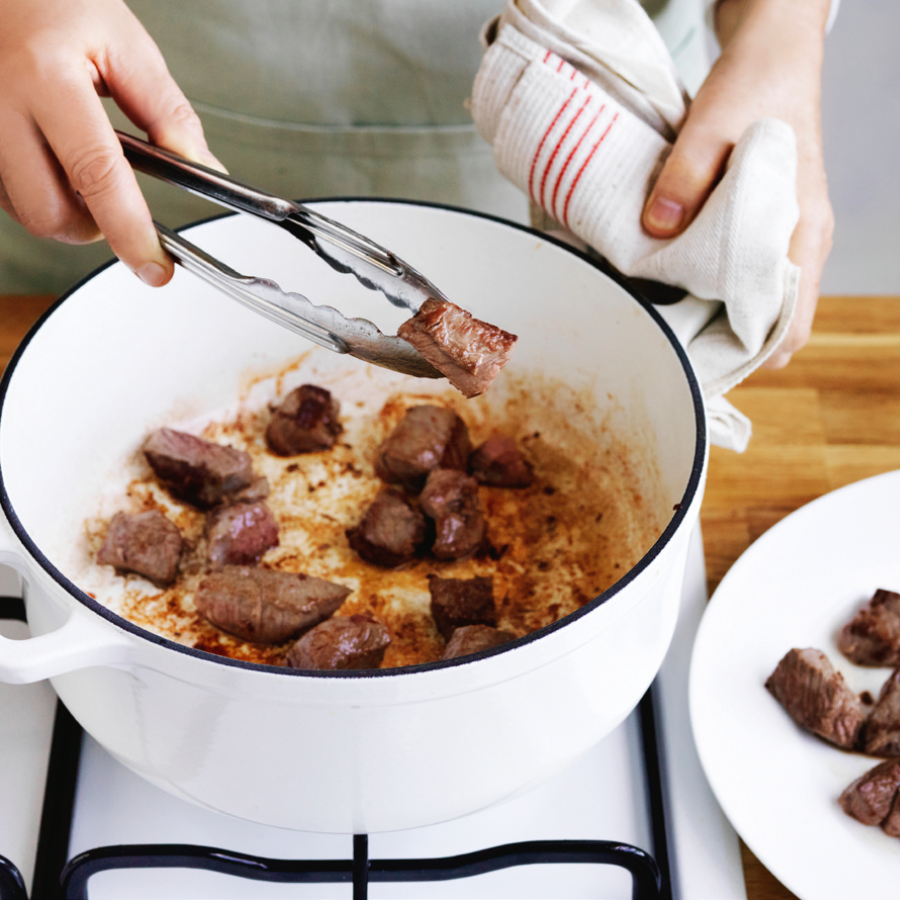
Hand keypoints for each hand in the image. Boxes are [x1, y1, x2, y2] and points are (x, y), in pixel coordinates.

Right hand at [0, 0, 220, 285]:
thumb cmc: (53, 0)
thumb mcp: (124, 43)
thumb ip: (167, 112)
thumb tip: (204, 167)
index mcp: (46, 77)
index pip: (98, 176)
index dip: (131, 232)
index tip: (156, 267)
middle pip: (48, 213)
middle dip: (91, 227)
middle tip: (117, 205)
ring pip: (22, 210)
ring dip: (62, 209)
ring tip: (78, 165)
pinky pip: (1, 192)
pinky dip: (34, 192)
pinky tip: (49, 159)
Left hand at [641, 0, 834, 368]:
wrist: (773, 51)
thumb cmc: (754, 86)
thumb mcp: (710, 127)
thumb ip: (683, 181)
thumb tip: (655, 232)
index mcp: (802, 232)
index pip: (790, 328)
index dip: (750, 358)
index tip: (700, 362)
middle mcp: (802, 242)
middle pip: (772, 324)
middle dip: (725, 343)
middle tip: (671, 343)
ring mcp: (788, 234)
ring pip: (759, 301)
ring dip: (718, 315)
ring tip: (668, 315)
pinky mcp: (770, 223)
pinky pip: (748, 274)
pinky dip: (718, 287)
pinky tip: (678, 279)